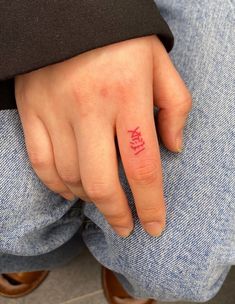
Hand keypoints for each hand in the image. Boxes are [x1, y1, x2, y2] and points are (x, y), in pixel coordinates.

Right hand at [15, 35, 191, 236]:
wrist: (71, 12)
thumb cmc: (120, 39)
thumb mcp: (159, 63)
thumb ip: (175, 107)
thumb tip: (173, 148)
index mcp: (128, 94)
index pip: (143, 166)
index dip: (150, 204)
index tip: (154, 226)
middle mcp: (90, 106)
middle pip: (102, 182)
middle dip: (117, 214)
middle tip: (126, 227)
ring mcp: (55, 110)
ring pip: (70, 177)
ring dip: (89, 199)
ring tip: (103, 202)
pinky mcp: (31, 109)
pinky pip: (41, 162)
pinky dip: (57, 185)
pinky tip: (71, 191)